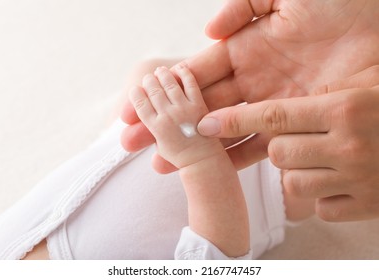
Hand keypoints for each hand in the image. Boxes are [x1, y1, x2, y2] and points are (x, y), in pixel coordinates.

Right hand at [121, 0, 378, 172]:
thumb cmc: (344, 4)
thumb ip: (244, 5)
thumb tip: (208, 32)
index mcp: (245, 50)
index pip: (193, 74)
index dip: (162, 91)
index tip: (134, 107)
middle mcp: (251, 82)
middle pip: (196, 107)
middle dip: (163, 124)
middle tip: (131, 142)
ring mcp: (269, 107)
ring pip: (219, 132)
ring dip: (188, 147)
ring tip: (158, 163)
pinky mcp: (291, 127)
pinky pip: (256, 146)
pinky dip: (230, 159)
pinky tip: (203, 169)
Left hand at [197, 66, 378, 221]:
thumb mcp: (365, 86)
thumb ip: (320, 96)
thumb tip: (271, 110)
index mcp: (347, 108)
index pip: (274, 115)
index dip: (233, 119)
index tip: (205, 124)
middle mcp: (350, 145)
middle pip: (278, 153)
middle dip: (278, 147)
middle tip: (298, 140)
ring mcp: (358, 180)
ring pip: (293, 182)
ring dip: (298, 172)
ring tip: (321, 160)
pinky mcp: (366, 207)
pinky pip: (319, 207)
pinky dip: (321, 197)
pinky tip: (338, 182)